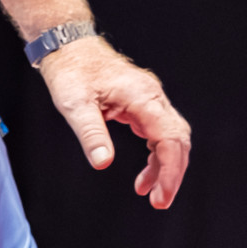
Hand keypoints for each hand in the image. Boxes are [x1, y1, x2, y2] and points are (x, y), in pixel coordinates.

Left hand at [39, 36, 190, 208]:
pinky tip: (144, 173)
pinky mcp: (141, 104)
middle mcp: (152, 97)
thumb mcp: (74, 104)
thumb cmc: (71, 70)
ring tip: (149, 192)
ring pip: (170, 138)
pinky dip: (155, 155)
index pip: (170, 139)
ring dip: (164, 166)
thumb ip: (91, 134)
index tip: (162, 195)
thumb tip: (103, 163)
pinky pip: (158, 133)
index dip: (170, 170)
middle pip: (178, 140)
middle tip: (159, 201)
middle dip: (172, 173)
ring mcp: (149, 100)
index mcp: (142, 97)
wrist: (68, 46)